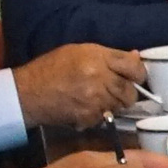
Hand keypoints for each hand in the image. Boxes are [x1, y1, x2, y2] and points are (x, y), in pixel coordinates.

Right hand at [10, 43, 146, 130]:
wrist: (28, 93)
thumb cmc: (51, 68)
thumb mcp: (78, 51)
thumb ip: (108, 55)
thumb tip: (134, 57)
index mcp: (97, 57)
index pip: (133, 66)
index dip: (138, 72)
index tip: (136, 76)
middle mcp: (99, 77)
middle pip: (130, 90)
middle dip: (127, 91)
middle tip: (117, 90)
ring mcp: (95, 99)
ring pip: (120, 105)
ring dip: (115, 103)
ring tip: (99, 97)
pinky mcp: (89, 116)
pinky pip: (107, 117)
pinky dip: (101, 114)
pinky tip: (88, 107)